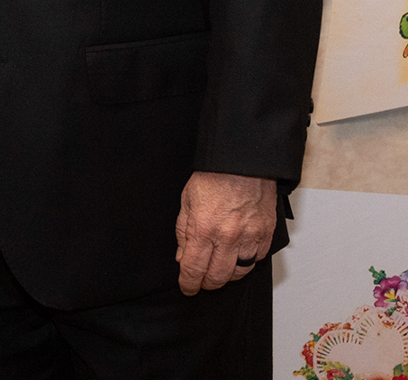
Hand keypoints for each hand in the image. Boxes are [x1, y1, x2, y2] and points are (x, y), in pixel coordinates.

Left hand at [175, 172, 275, 295]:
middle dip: (207, 283)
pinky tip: (239, 254)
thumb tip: (183, 257)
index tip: (187, 287)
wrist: (242, 160)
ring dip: (228, 275)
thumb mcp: (187, 200)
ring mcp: (250, 236)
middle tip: (202, 280)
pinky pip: (258, 258)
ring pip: (240, 272)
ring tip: (220, 268)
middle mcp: (228, 237)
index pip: (194, 268)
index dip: (189, 283)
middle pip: (218, 277)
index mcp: (204, 228)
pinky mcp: (266, 233)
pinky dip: (248, 260)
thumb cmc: (213, 176)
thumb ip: (184, 231)